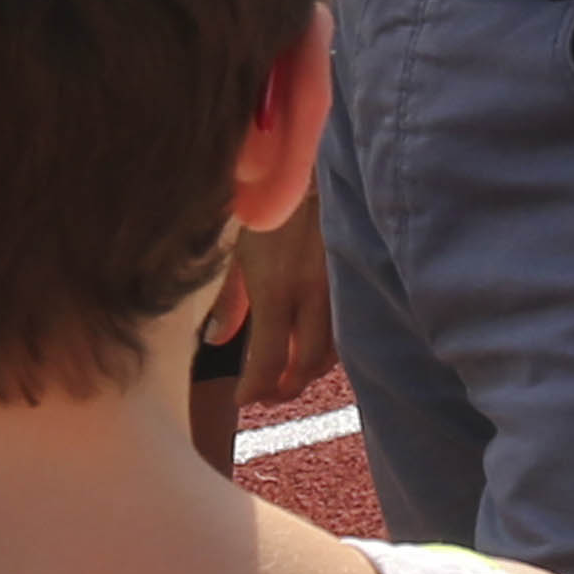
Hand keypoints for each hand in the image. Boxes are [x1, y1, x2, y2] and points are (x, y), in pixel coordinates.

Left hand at [220, 205, 339, 404]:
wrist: (317, 174)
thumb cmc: (270, 211)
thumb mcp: (238, 253)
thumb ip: (230, 301)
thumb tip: (215, 341)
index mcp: (277, 290)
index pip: (270, 360)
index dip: (256, 388)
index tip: (243, 399)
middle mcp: (312, 296)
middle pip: (307, 366)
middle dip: (286, 388)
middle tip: (267, 396)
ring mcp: (340, 291)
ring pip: (333, 353)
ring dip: (310, 371)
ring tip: (287, 377)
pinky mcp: (358, 284)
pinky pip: (348, 330)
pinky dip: (329, 349)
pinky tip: (312, 350)